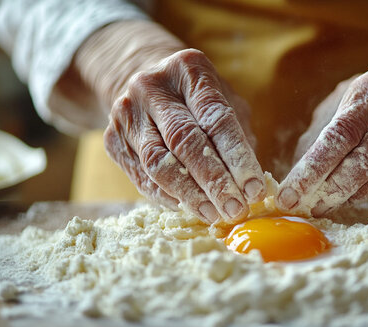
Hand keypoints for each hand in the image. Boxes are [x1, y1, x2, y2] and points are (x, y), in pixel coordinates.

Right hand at [104, 49, 264, 222]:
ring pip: (159, 163)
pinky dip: (168, 197)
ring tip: (214, 215)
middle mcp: (152, 87)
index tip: (255, 190)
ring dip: (190, 195)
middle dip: (215, 181)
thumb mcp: (224, 99)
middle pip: (185, 141)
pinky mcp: (112, 139)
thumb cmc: (195, 97)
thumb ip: (239, 134)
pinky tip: (189, 208)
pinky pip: (142, 176)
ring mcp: (126, 113)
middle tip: (236, 209)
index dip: (237, 158)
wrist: (138, 78)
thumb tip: (250, 182)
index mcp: (188, 70)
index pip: (216, 119)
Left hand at [278, 69, 367, 215]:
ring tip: (331, 201)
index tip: (290, 195)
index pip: (340, 134)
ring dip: (355, 196)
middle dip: (332, 189)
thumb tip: (292, 181)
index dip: (313, 169)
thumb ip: (315, 139)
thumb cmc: (367, 107)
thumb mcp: (338, 107)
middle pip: (366, 159)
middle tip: (309, 206)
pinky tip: (362, 193)